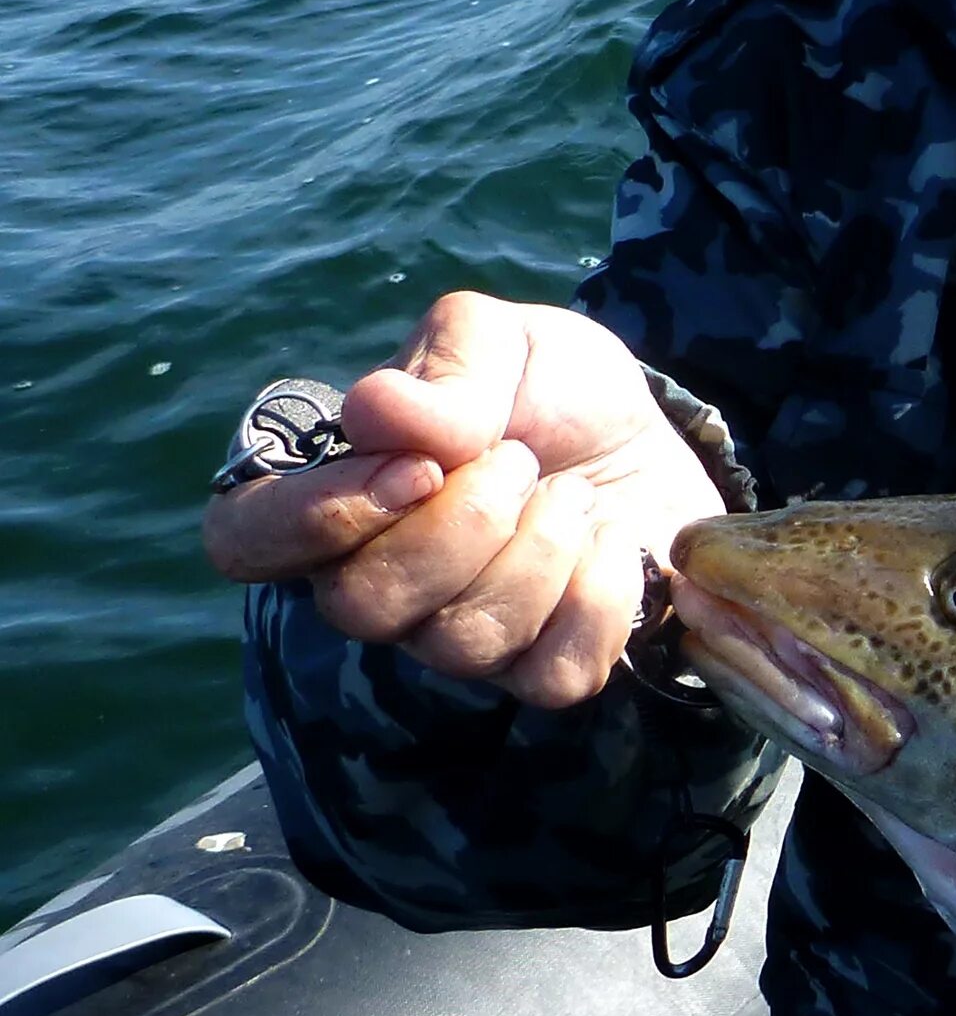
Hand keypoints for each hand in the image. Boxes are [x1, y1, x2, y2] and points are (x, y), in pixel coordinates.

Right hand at [203, 293, 721, 707]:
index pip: (246, 541)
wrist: (650, 433)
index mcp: (332, 494)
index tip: (417, 467)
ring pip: (460, 643)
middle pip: (361, 606)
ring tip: (571, 491)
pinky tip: (609, 542)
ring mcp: (453, 636)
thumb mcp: (502, 339)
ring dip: (539, 550)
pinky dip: (598, 598)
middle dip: (461, 525)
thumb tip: (378, 412)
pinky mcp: (539, 667)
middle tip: (520, 460)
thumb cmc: (547, 388)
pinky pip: (553, 675)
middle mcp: (373, 580)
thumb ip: (446, 366)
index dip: (317, 518)